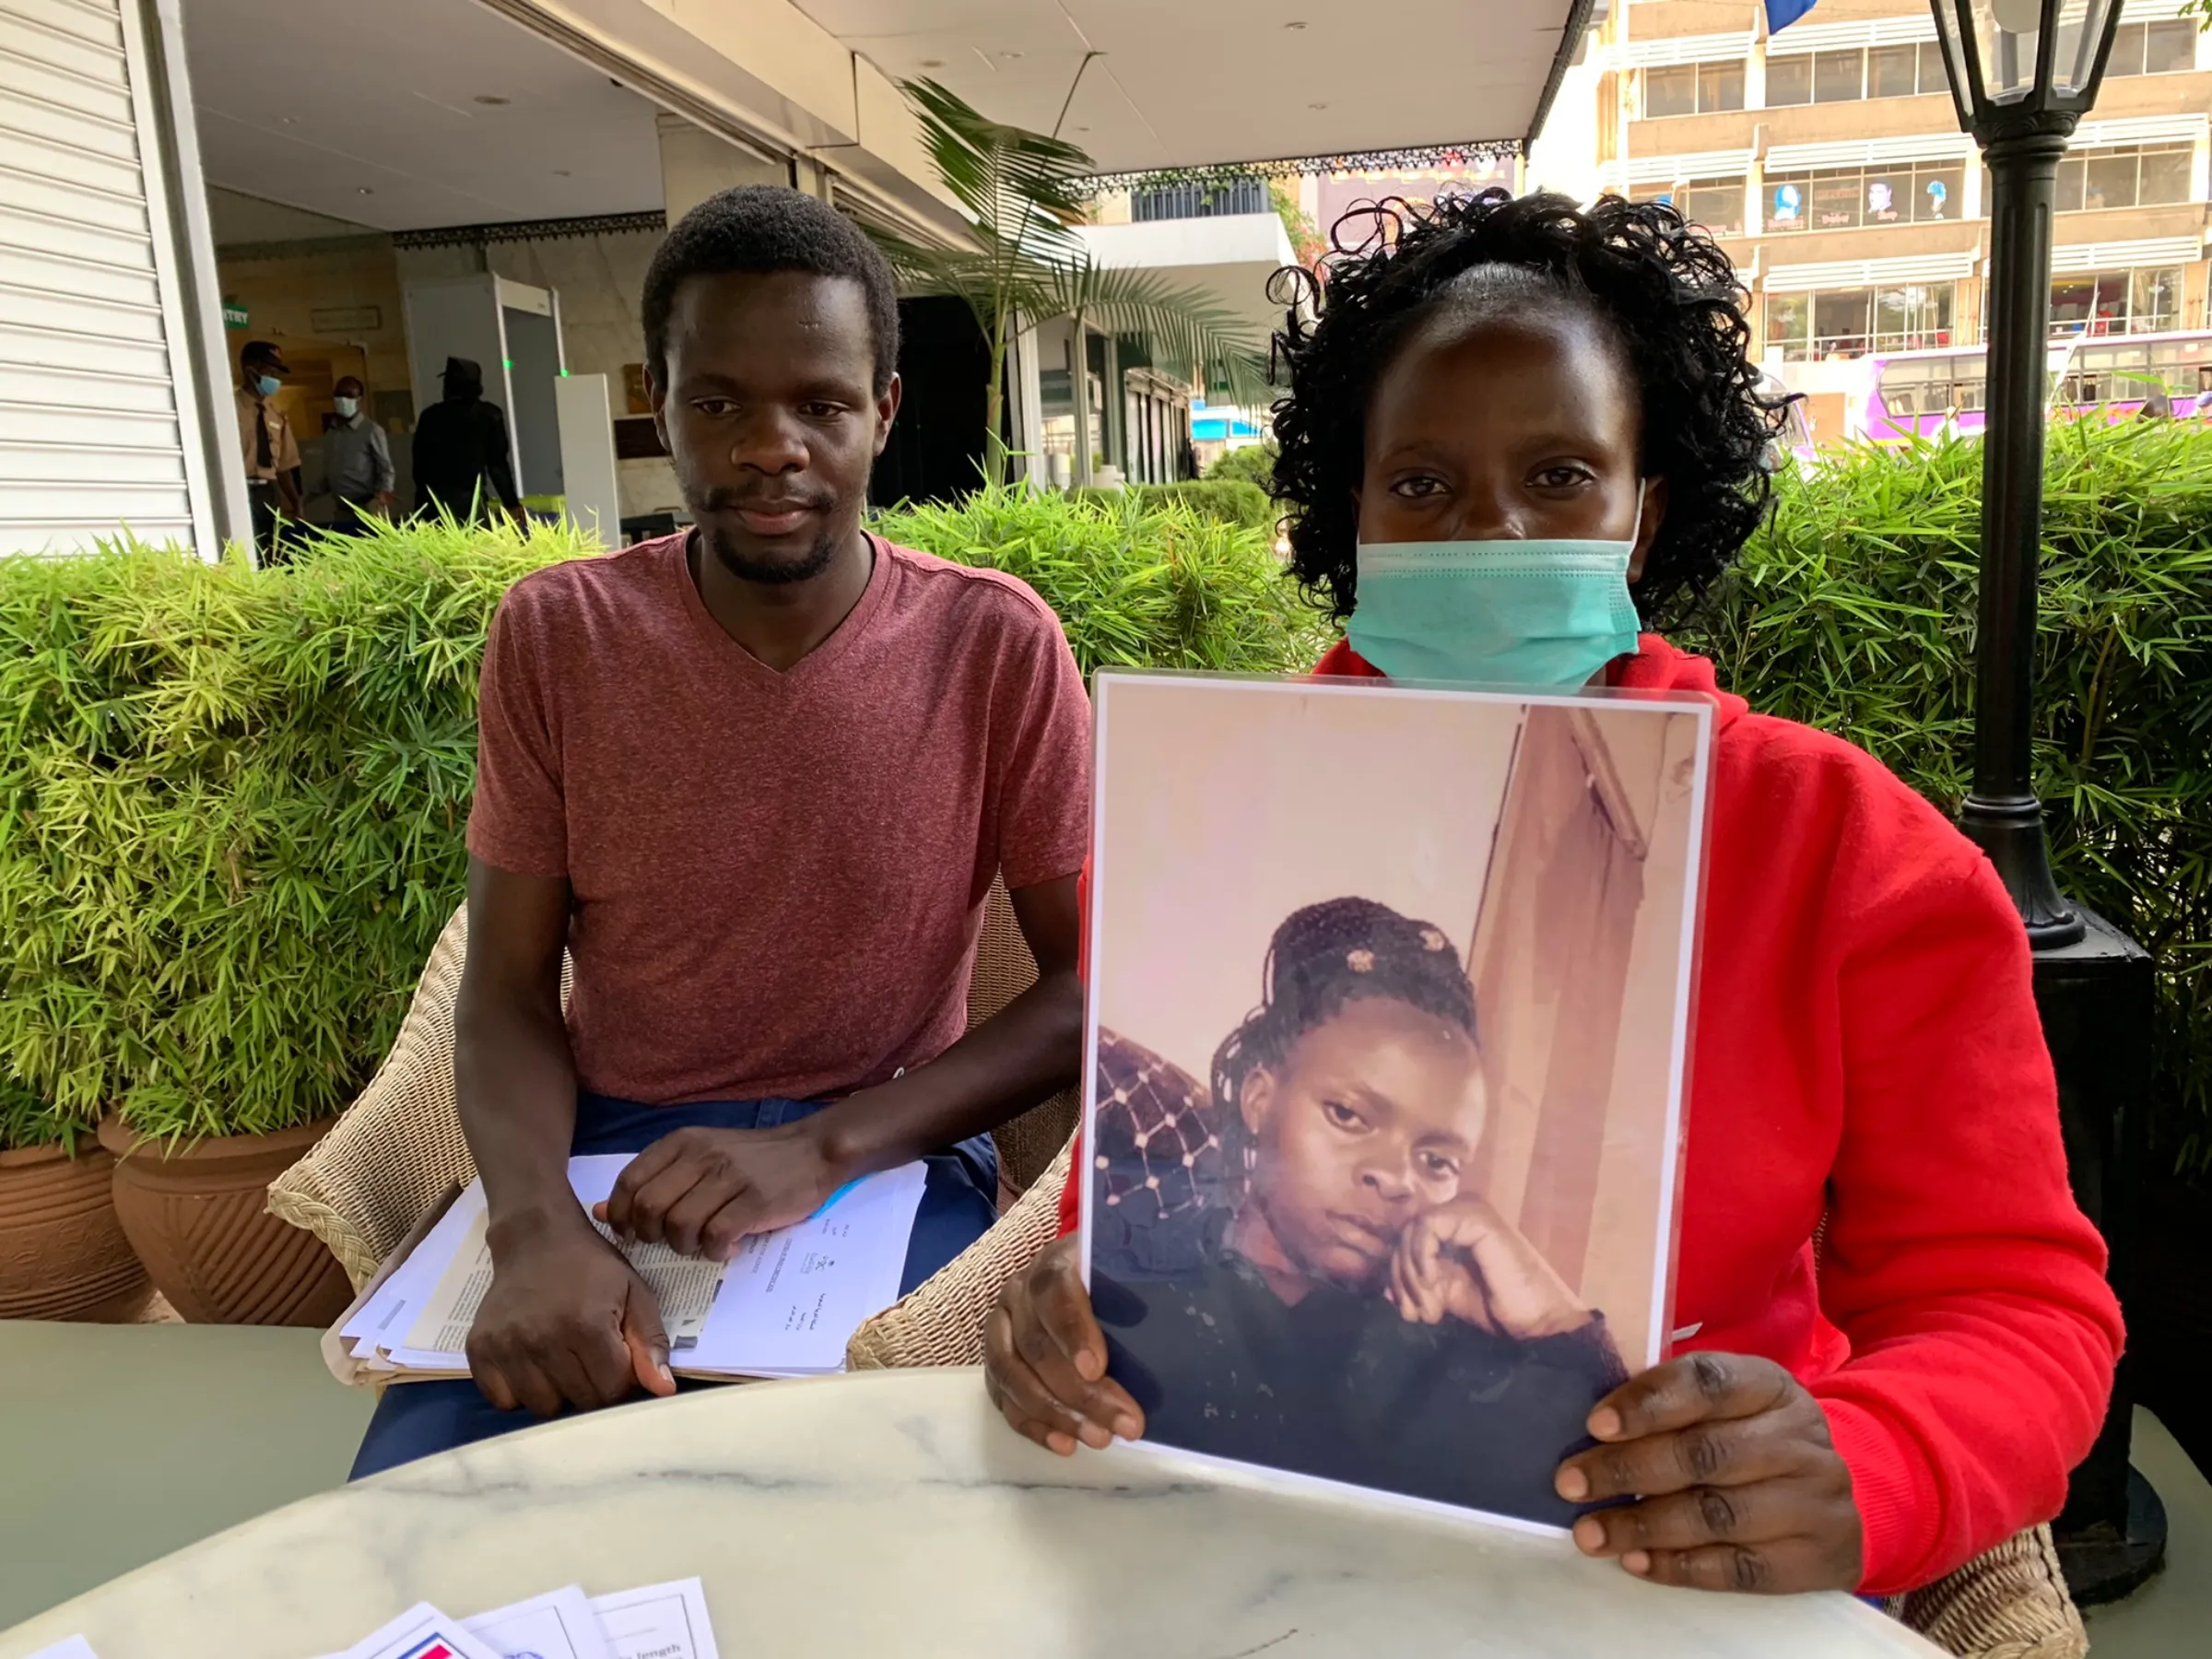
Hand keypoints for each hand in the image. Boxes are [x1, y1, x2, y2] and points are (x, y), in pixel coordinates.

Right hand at [466, 1213, 676, 1416]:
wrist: (535, 1237)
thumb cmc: (591, 1266)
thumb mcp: (633, 1292)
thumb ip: (650, 1341)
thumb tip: (663, 1390)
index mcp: (586, 1325)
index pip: (612, 1390)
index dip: (622, 1380)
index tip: (618, 1359)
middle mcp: (543, 1340)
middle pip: (579, 1402)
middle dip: (593, 1387)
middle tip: (590, 1357)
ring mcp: (506, 1347)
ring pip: (542, 1407)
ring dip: (557, 1392)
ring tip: (561, 1359)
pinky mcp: (479, 1350)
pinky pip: (503, 1401)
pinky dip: (520, 1391)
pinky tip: (532, 1363)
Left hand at [595, 1122, 842, 1259]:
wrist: (811, 1151)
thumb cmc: (750, 1159)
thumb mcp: (697, 1159)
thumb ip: (652, 1182)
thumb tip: (600, 1210)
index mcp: (681, 1142)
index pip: (629, 1182)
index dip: (622, 1216)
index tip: (634, 1233)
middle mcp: (701, 1155)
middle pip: (649, 1209)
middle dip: (653, 1236)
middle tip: (672, 1240)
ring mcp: (729, 1177)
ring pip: (680, 1225)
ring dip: (686, 1246)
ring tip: (703, 1242)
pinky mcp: (755, 1200)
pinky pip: (717, 1236)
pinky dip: (717, 1250)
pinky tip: (728, 1245)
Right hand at [984, 1235, 1143, 1455]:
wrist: (1082, 1277)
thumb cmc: (1115, 1279)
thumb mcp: (1129, 1273)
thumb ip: (1140, 1291)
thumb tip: (1163, 1332)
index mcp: (1053, 1263)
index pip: (1054, 1293)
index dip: (1072, 1332)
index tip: (1097, 1368)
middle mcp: (1018, 1293)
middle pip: (1036, 1343)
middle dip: (1079, 1391)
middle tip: (1123, 1423)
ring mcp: (1001, 1328)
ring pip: (1013, 1374)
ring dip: (1056, 1414)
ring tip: (1098, 1438)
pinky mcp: (997, 1362)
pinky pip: (1004, 1398)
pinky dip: (1033, 1426)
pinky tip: (1065, 1445)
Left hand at [1389, 1192, 1592, 1339]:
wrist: (1536, 1321)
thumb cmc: (1497, 1306)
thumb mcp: (1447, 1294)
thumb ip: (1418, 1284)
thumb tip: (1384, 1290)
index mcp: (1453, 1224)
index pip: (1405, 1239)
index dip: (1398, 1275)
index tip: (1409, 1312)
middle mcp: (1459, 1208)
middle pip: (1404, 1234)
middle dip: (1403, 1279)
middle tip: (1418, 1314)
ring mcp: (1469, 1208)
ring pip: (1412, 1230)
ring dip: (1412, 1274)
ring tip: (1431, 1309)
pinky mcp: (1476, 1216)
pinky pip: (1428, 1226)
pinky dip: (1422, 1257)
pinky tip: (1434, 1283)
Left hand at [1555, 1352, 1862, 1593]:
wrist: (1832, 1497)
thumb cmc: (1750, 1439)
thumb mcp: (1725, 1406)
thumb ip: (1670, 1406)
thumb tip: (1593, 1430)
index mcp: (1768, 1385)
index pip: (1707, 1383)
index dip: (1648, 1403)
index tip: (1595, 1425)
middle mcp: (1799, 1437)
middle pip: (1705, 1453)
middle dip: (1628, 1469)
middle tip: (1571, 1483)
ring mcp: (1815, 1499)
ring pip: (1718, 1513)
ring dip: (1644, 1525)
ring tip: (1590, 1533)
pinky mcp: (1820, 1556)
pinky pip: (1742, 1568)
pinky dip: (1682, 1566)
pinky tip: (1637, 1562)